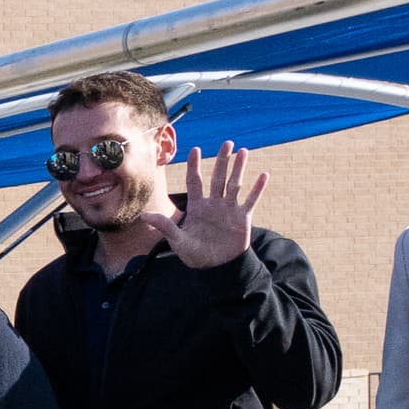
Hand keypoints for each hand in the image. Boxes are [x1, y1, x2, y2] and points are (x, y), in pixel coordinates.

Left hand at [169, 142, 267, 270]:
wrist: (215, 266)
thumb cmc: (194, 253)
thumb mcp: (178, 240)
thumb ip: (165, 226)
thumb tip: (144, 216)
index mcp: (197, 206)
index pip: (194, 181)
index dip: (194, 166)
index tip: (195, 149)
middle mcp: (214, 203)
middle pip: (217, 177)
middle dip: (222, 160)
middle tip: (227, 142)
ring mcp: (229, 208)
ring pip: (235, 184)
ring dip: (239, 168)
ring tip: (243, 151)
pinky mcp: (242, 217)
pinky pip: (250, 200)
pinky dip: (257, 189)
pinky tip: (264, 175)